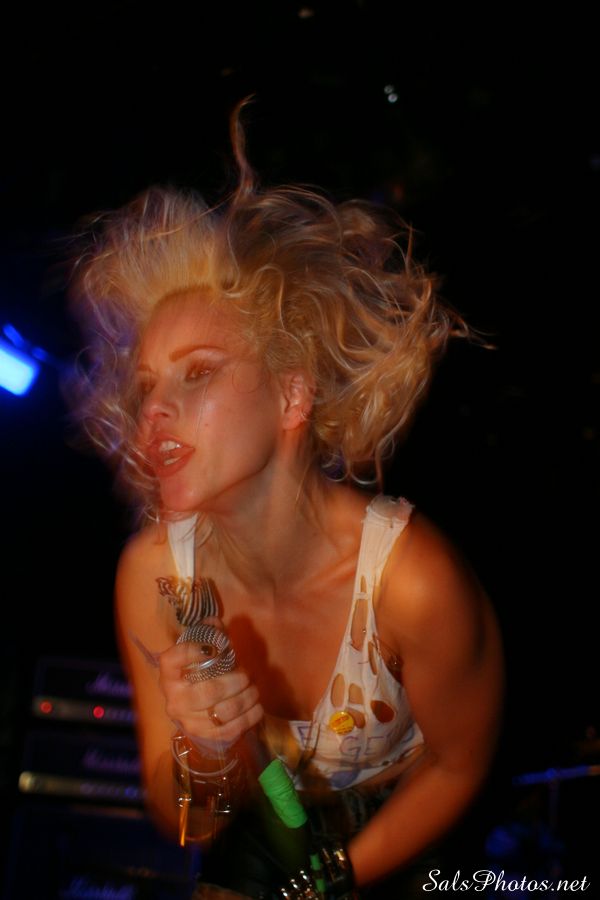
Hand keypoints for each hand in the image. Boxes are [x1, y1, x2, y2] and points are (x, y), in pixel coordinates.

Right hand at [158, 619, 262, 749]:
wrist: (191, 708)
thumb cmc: (199, 672)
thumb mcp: (200, 651)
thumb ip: (209, 634)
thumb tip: (216, 622)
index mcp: (169, 673)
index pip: (174, 659)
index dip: (194, 651)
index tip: (217, 647)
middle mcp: (174, 699)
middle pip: (209, 691)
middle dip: (236, 682)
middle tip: (247, 676)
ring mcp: (187, 721)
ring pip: (223, 712)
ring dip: (246, 699)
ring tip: (254, 690)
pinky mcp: (202, 736)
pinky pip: (229, 730)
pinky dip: (248, 718)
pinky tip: (256, 708)